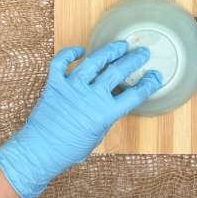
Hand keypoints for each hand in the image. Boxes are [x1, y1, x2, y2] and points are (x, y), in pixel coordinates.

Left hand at [0, 42, 161, 197]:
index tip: (155, 76)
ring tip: (120, 46)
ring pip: (95, 61)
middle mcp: (91, 97)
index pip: (135, 94)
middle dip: (134, 60)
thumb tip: (114, 99)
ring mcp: (72, 88)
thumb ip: (107, 115)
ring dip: (110, 51)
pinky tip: (80, 51)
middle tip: (142, 53)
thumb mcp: (98, 135)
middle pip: (118, 71)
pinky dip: (70, 53)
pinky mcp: (55, 84)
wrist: (41, 151)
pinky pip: (61, 62)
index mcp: (106, 113)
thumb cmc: (70, 149)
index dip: (149, 83)